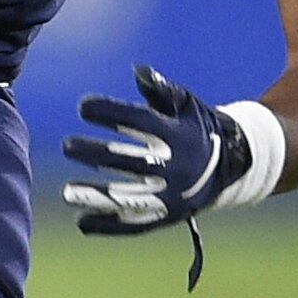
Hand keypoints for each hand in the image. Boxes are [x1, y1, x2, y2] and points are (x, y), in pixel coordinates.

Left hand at [62, 65, 259, 233]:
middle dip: (97, 153)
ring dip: (98, 197)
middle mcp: (177, 167)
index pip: (140, 122)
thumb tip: (139, 71)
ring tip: (67, 193)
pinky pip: (137, 224)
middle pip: (132, 162)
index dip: (110, 112)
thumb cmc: (195, 128)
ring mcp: (173, 195)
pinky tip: (82, 223)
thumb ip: (161, 89)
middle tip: (67, 146)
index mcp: (179, 136)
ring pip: (132, 198)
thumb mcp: (185, 104)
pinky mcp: (169, 216)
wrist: (230, 165)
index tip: (84, 107)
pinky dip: (109, 225)